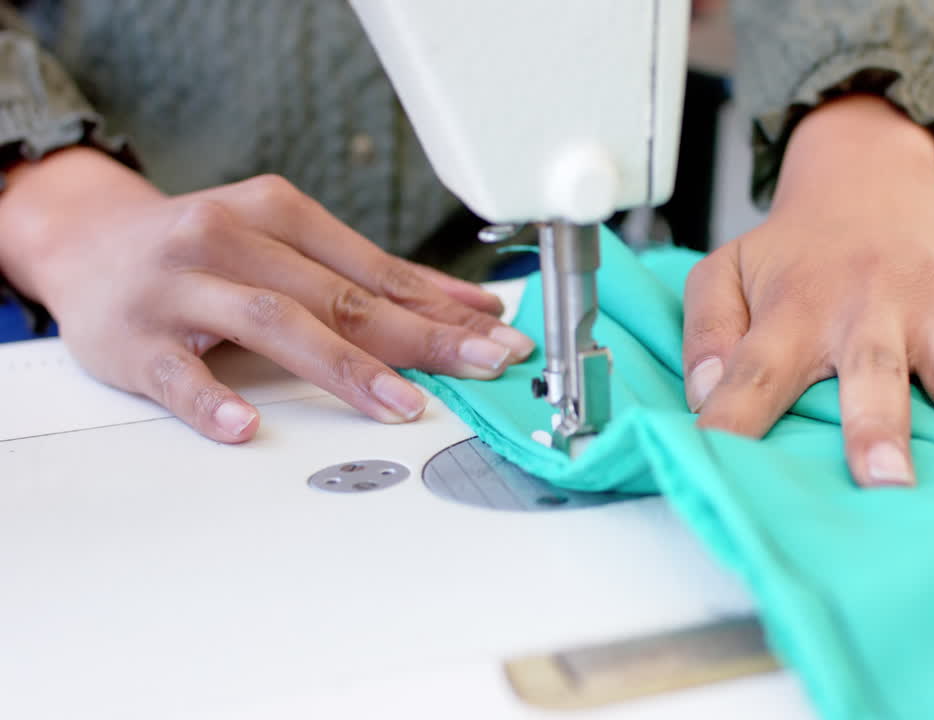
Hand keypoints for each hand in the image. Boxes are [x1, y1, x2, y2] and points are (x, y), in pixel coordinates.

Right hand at [0, 148, 533, 442]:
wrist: (86, 242)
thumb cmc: (203, 250)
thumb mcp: (285, 244)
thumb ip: (370, 279)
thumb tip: (467, 308)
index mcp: (277, 213)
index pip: (375, 269)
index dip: (442, 306)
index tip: (497, 334)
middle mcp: (230, 239)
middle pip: (338, 295)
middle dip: (420, 336)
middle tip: (481, 365)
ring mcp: (180, 287)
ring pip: (271, 321)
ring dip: (345, 367)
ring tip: (399, 403)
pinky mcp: (134, 338)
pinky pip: (178, 372)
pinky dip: (213, 399)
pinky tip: (247, 424)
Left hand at [682, 96, 933, 486]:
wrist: (864, 182)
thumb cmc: (790, 252)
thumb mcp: (724, 274)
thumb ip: (705, 330)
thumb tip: (705, 393)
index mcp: (795, 312)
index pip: (754, 372)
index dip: (733, 417)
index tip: (717, 462)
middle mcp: (866, 314)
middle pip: (870, 374)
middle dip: (878, 428)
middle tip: (887, 481)